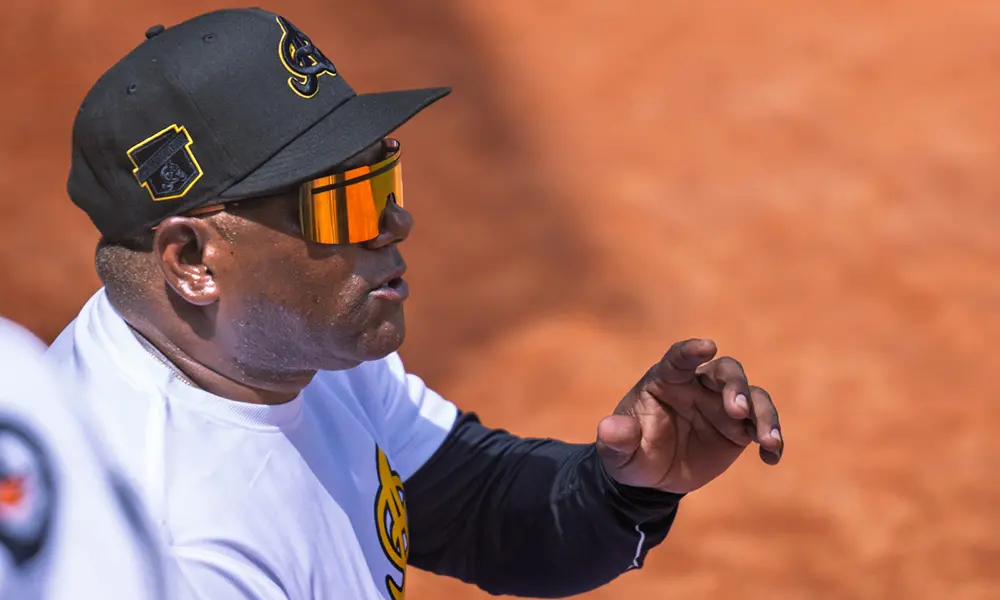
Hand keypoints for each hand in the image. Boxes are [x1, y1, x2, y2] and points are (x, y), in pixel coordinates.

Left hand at [595, 338, 782, 494]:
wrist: (652, 478)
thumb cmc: (631, 454)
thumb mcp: (617, 453)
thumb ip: (616, 440)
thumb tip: (610, 430)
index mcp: (665, 381)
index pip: (679, 358)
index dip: (691, 351)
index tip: (707, 346)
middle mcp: (698, 387)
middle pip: (725, 372)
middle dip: (735, 386)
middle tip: (738, 409)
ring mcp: (722, 406)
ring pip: (753, 396)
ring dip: (763, 413)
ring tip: (767, 439)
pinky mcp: (739, 430)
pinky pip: (762, 426)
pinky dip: (771, 437)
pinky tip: (771, 456)